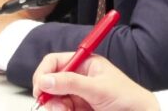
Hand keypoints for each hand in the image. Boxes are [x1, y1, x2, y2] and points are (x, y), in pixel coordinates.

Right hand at [32, 53, 159, 110]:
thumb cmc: (127, 97)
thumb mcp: (98, 88)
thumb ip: (71, 83)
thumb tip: (46, 80)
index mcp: (84, 64)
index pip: (55, 62)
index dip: (44, 72)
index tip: (40, 87)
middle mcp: (79, 78)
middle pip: (50, 82)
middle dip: (48, 93)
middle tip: (51, 104)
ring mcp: (77, 95)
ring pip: (53, 99)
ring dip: (55, 106)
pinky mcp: (78, 109)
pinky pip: (61, 110)